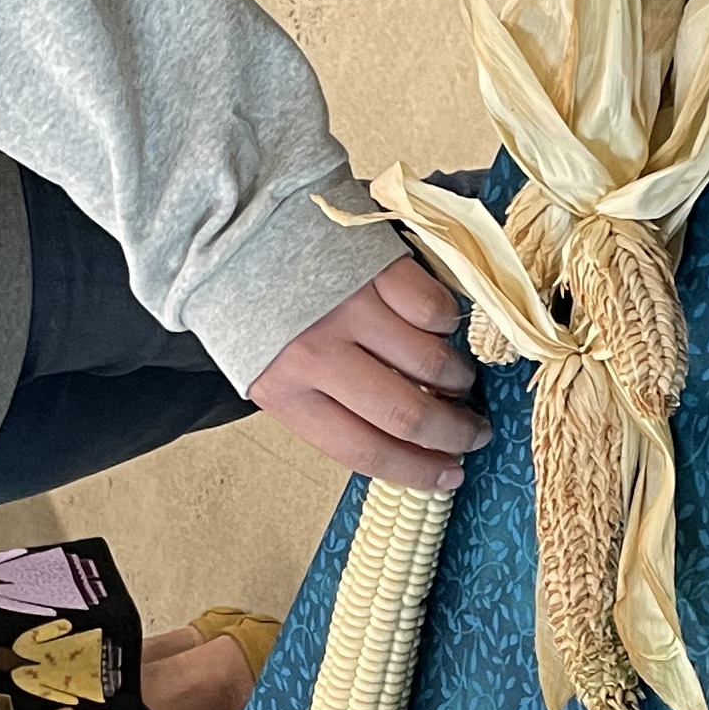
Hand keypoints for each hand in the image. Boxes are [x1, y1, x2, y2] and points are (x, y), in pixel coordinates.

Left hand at [248, 256, 487, 488]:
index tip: (450, 476)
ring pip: (431, 363)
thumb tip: (404, 443)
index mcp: (287, 394)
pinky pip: (434, 309)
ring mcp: (351, 307)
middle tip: (475, 433)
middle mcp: (318, 355)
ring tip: (459, 382)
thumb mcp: (274, 374)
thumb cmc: (259, 313)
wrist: (232, 233)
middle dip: (454, 434)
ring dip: (458, 381)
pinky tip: (438, 328)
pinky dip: (446, 324)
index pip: (363, 450)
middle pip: (406, 415)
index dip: (416, 470)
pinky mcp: (376, 266)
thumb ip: (326, 407)